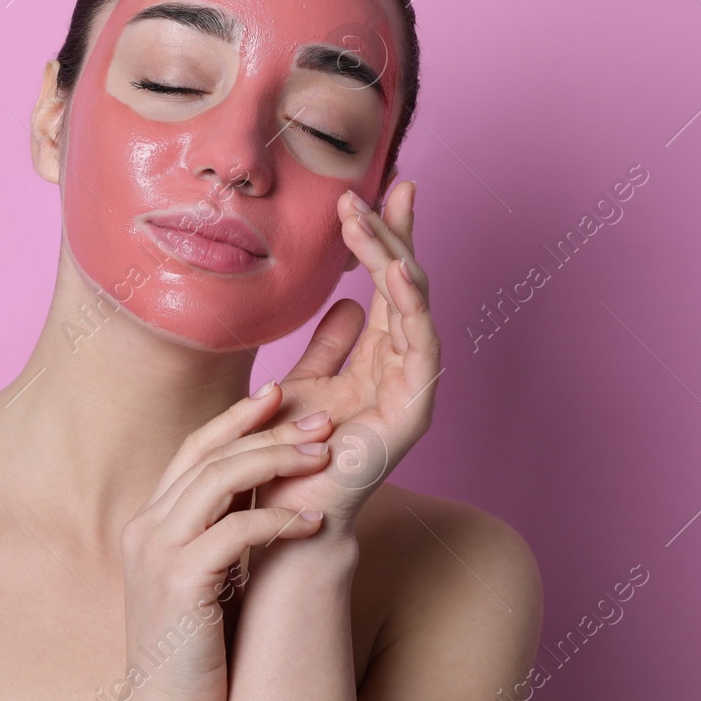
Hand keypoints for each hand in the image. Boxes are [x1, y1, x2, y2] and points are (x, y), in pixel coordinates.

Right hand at [116, 391, 335, 700]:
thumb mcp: (199, 577)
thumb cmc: (193, 649)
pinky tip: (314, 522)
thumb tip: (262, 498)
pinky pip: (234, 531)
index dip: (235, 418)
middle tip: (321, 420)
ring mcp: (158, 552)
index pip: (193, 449)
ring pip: (218, 479)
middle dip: (267, 430)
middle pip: (208, 453)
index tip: (278, 394)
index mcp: (150, 521)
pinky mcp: (179, 580)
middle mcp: (147, 527)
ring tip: (324, 457)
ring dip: (276, 461)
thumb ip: (214, 534)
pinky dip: (278, 520)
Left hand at [255, 180, 441, 534]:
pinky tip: (395, 272)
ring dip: (394, 257)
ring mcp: (412, 388)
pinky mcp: (414, 412)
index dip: (388, 235)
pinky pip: (421, 349)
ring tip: (371, 218)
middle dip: (395, 233)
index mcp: (378, 357)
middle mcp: (402, 367)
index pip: (387, 282)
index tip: (382, 186)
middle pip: (408, 283)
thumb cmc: (286, 456)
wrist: (279, 514)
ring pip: (415, 306)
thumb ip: (327, 344)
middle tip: (375, 188)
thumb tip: (344, 301)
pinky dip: (411, 307)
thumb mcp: (302, 383)